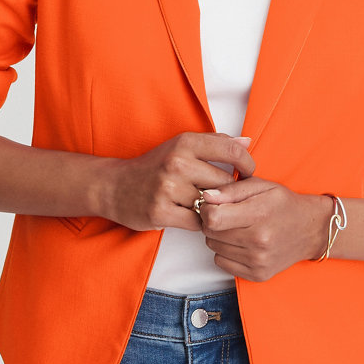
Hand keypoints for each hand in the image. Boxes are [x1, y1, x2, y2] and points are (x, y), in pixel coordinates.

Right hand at [99, 132, 254, 231]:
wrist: (114, 186)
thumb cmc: (155, 166)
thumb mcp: (182, 146)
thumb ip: (216, 143)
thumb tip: (248, 141)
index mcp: (185, 142)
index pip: (232, 150)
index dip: (247, 164)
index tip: (249, 173)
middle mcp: (177, 162)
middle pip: (224, 182)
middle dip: (228, 191)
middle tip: (224, 196)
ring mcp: (167, 188)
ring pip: (211, 204)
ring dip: (213, 209)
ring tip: (206, 206)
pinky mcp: (160, 212)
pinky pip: (198, 223)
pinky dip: (200, 223)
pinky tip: (193, 216)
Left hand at [199, 178, 331, 281]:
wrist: (311, 230)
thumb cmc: (284, 204)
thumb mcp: (261, 185)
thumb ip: (231, 190)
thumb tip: (206, 197)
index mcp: (259, 215)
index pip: (213, 218)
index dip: (207, 209)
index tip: (214, 204)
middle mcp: (259, 241)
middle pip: (210, 233)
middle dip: (212, 221)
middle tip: (227, 214)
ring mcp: (258, 261)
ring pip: (214, 248)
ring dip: (219, 236)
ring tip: (237, 227)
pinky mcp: (257, 275)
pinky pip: (221, 262)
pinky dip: (226, 252)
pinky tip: (241, 242)